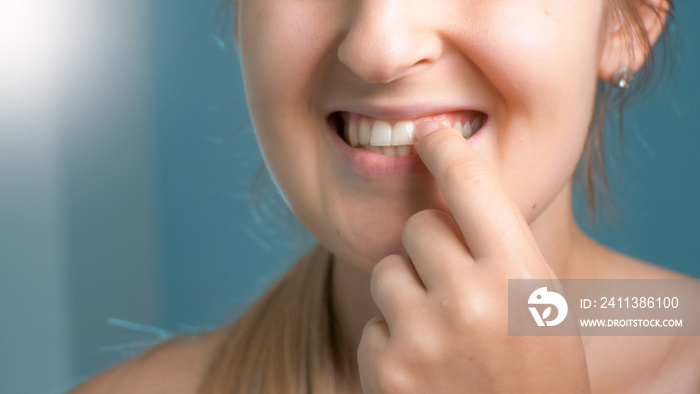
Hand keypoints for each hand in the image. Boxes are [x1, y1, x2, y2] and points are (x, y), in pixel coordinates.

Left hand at [357, 121, 589, 392]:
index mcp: (521, 276)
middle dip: (432, 249)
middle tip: (458, 289)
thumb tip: (451, 187)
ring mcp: (422, 336)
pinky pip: (375, 321)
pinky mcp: (385, 368)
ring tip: (443, 334)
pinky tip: (426, 368)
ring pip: (388, 270)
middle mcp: (469, 299)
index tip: (430, 134)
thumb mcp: (544, 308)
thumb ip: (503, 250)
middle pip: (420, 227)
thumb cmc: (539, 374)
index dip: (447, 150)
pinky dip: (394, 339)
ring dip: (408, 292)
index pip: (471, 185)